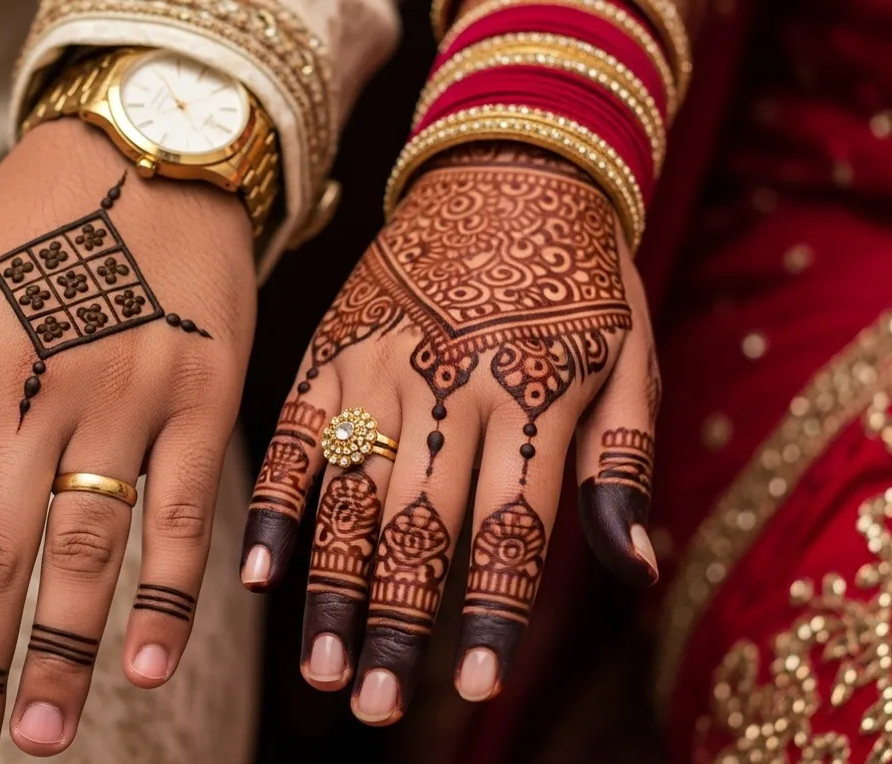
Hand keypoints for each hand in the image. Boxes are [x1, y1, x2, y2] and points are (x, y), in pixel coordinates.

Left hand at [0, 119, 255, 761]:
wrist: (146, 155)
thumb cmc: (17, 230)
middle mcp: (31, 383)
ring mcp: (125, 392)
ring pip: (87, 547)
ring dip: (62, 652)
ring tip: (39, 733)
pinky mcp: (202, 395)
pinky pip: (184, 514)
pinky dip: (168, 597)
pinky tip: (145, 666)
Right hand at [239, 142, 659, 724]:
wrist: (505, 164)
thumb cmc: (579, 273)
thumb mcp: (631, 355)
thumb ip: (623, 463)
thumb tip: (636, 570)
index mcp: (529, 393)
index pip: (509, 529)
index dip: (489, 614)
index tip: (470, 687)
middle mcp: (446, 388)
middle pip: (418, 528)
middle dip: (397, 626)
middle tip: (375, 706)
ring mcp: (377, 367)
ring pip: (349, 496)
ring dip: (332, 588)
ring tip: (322, 667)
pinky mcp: (328, 348)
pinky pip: (290, 434)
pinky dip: (270, 503)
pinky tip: (255, 573)